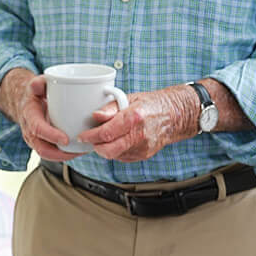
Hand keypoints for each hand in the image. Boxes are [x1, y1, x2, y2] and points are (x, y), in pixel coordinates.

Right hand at [1, 71, 78, 163]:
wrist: (27, 102)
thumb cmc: (36, 93)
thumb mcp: (38, 84)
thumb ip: (39, 83)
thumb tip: (37, 84)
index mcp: (29, 115)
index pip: (37, 128)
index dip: (51, 135)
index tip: (66, 139)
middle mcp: (30, 130)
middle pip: (42, 148)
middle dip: (60, 154)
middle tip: (78, 151)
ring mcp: (35, 139)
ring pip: (48, 154)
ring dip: (65, 156)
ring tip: (82, 152)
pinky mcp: (43, 143)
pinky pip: (52, 153)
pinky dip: (65, 155)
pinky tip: (79, 152)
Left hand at [74, 85, 191, 162]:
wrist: (174, 115)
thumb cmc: (150, 104)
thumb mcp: (129, 98)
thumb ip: (109, 108)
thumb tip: (94, 116)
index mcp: (134, 118)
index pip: (105, 133)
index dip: (90, 136)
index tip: (82, 136)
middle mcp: (139, 135)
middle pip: (108, 150)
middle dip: (95, 146)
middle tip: (90, 139)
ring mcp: (142, 147)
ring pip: (114, 155)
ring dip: (105, 148)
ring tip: (107, 136)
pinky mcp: (143, 155)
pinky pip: (122, 156)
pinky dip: (116, 150)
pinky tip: (120, 140)